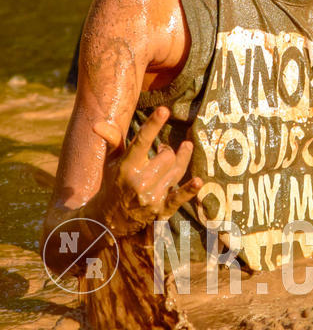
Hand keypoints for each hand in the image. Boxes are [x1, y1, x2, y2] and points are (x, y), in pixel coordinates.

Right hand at [90, 106, 201, 236]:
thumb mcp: (111, 162)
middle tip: (163, 149)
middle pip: (167, 156)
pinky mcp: (161, 210)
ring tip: (180, 151)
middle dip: (167, 150)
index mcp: (126, 167)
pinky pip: (179, 198)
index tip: (164, 110)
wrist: (109, 219)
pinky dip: (189, 190)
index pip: (141, 141)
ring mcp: (151, 197)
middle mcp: (139, 182)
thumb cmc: (113, 183)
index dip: (153, 125)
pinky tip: (198, 181)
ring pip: (176, 170)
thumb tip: (97, 124)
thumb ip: (112, 141)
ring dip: (180, 159)